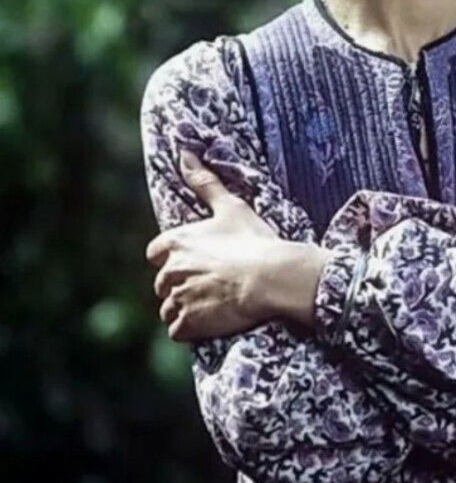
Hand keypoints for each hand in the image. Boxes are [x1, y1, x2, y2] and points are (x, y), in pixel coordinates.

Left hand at [145, 150, 319, 340]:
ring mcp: (177, 299)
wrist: (272, 277)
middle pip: (163, 284)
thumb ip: (204, 182)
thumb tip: (184, 152)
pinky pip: (178, 331)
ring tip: (213, 302)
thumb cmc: (254, 240)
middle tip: (212, 283)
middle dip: (182, 284)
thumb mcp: (231, 206)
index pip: (156, 254)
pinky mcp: (187, 324)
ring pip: (168, 309)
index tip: (199, 260)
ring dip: (185, 307)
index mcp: (174, 243)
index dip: (174, 258)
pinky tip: (212, 319)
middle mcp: (169, 272)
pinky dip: (191, 328)